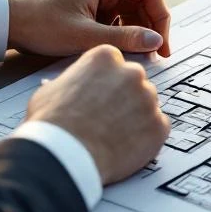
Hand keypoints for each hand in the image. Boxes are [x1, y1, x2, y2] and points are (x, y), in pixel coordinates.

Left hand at [7, 0, 170, 57]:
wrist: (5, 21)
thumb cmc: (39, 24)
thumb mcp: (85, 37)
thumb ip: (125, 39)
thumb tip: (156, 42)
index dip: (160, 19)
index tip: (161, 45)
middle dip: (148, 26)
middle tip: (151, 54)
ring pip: (129, 7)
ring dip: (134, 29)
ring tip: (133, 53)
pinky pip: (114, 11)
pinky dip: (119, 29)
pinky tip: (114, 46)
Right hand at [26, 45, 169, 184]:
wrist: (64, 153)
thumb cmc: (52, 123)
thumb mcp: (51, 90)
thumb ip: (70, 83)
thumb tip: (66, 88)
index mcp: (105, 58)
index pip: (116, 64)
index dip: (107, 83)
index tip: (101, 95)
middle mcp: (132, 73)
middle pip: (135, 82)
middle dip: (125, 98)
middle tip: (108, 117)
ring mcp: (148, 99)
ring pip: (148, 105)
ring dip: (136, 117)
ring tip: (114, 134)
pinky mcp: (159, 126)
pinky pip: (158, 128)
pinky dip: (147, 138)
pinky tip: (126, 146)